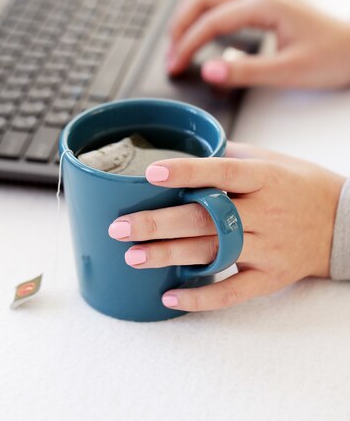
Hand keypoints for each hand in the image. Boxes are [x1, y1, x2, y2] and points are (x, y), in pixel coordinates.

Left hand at [108, 143, 344, 311]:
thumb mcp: (270, 159)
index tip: (151, 174)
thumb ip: (228, 155)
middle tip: (120, 227)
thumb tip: (183, 149)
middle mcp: (266, 212)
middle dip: (160, 223)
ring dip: (170, 257)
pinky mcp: (272, 277)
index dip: (187, 172)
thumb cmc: (300, 184)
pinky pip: (234, 292)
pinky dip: (202, 298)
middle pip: (207, 218)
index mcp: (264, 177)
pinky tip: (169, 297)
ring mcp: (269, 248)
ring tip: (132, 256)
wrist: (345, 221)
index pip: (222, 172)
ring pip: (214, 253)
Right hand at [167, 0, 349, 88]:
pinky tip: (200, 25)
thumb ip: (244, 72)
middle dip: (180, 24)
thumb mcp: (287, 72)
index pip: (211, 20)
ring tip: (178, 39)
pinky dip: (203, 7)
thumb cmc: (331, 58)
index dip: (187, 43)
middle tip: (171, 53)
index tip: (174, 65)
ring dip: (189, 11)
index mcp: (265, 4)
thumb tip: (208, 71)